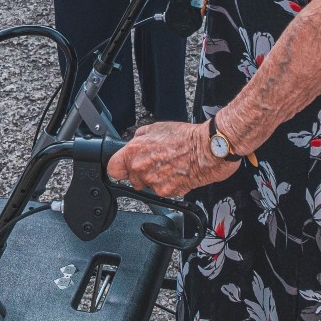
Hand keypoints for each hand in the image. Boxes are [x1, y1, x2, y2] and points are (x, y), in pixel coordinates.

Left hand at [106, 121, 238, 198]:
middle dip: (140, 173)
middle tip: (156, 163)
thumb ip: (140, 137)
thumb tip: (135, 142)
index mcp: (135, 151)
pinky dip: (168, 184)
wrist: (208, 149)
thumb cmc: (186, 137)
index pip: (113, 168)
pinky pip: (162, 191)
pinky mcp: (167, 192)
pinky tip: (177, 173)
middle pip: (131, 179)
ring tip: (169, 166)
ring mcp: (153, 183)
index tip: (123, 167)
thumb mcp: (157, 127)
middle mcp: (141, 169)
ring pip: (147, 186)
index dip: (119, 167)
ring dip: (155, 179)